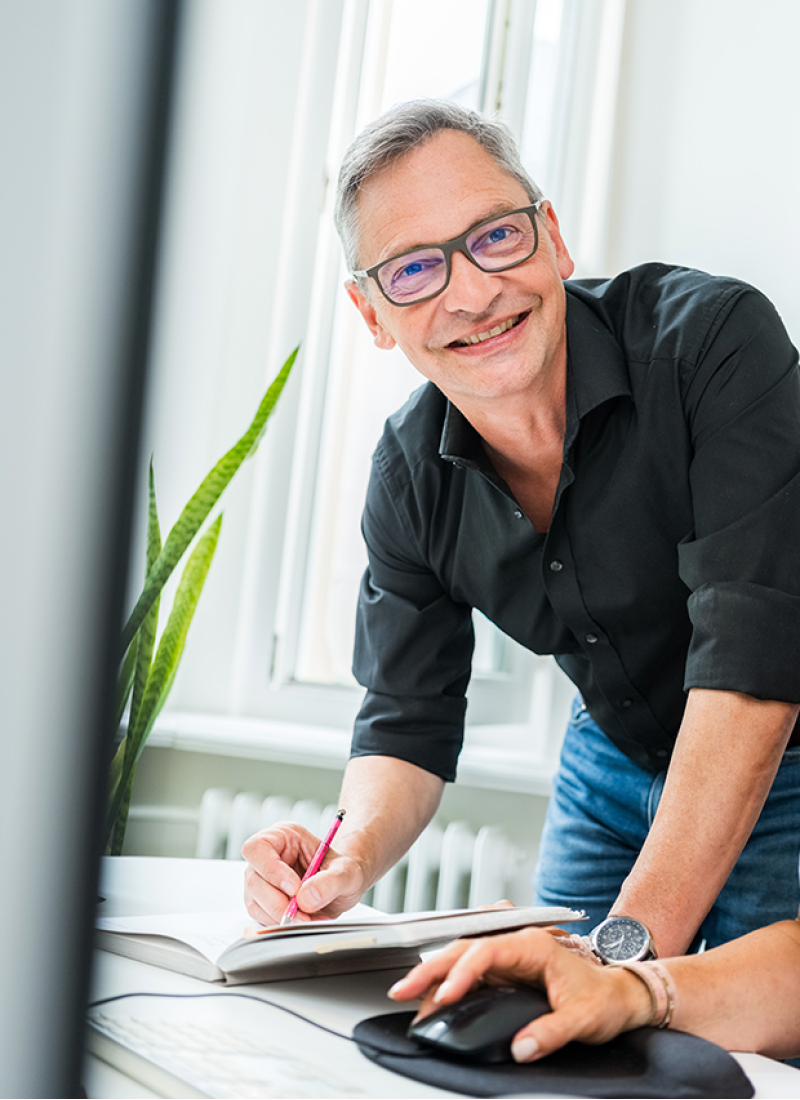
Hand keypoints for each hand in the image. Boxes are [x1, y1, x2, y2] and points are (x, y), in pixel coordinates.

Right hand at [241, 822, 365, 924]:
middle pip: (253, 879)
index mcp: (285, 836)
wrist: (344, 888)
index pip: (258, 847)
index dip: (271, 869)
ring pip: (254, 902)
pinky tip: (302, 920)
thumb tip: (306, 897)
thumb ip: (330, 881)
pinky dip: (281, 923)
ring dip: (280, 915)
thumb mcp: (347, 872)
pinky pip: (261, 917)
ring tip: (309, 917)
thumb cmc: (343, 871)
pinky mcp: (263, 902)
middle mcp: (268, 856)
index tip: (294, 888)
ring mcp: (262, 880)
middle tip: (304, 914)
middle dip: (278, 902)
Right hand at [388, 926, 652, 1061]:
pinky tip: (432, 998)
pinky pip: (469, 975)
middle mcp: (515, 947)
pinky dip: (447, 984)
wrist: (618, 995)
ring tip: (407, 994)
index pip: (485, 952)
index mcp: (532, 947)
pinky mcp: (505, 975)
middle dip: (431, 968)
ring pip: (461, 959)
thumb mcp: (583, 1018)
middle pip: (464, 949)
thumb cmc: (603, 998)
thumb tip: (521, 1048)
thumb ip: (552, 1033)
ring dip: (434, 974)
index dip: (461, 973)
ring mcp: (508, 960)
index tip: (445, 997)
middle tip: (403, 990)